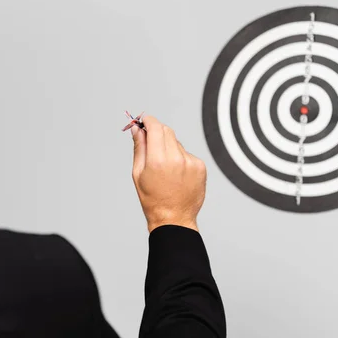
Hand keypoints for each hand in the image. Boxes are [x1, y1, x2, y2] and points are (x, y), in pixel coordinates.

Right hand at [131, 116, 205, 232]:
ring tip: (164, 168)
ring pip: (177, 143)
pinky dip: (180, 158)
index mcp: (157, 160)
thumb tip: (137, 129)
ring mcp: (190, 162)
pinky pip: (187, 154)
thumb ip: (139, 147)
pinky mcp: (200, 166)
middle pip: (167, 131)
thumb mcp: (138, 173)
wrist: (173, 218)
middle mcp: (176, 158)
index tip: (144, 120)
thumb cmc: (152, 199)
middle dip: (157, 132)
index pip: (155, 127)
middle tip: (150, 141)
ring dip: (169, 147)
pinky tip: (176, 174)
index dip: (148, 120)